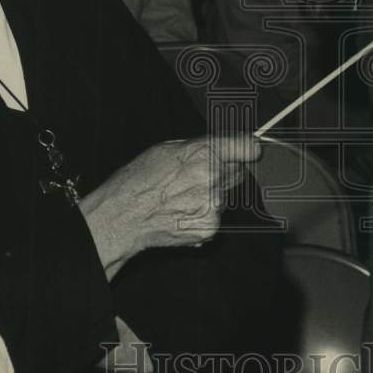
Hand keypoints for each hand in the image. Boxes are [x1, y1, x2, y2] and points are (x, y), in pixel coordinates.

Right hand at [78, 135, 260, 278]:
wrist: (123, 216)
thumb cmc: (140, 179)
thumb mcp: (168, 148)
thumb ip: (202, 147)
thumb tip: (228, 145)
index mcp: (204, 154)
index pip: (247, 148)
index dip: (248, 148)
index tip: (249, 150)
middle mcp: (213, 179)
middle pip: (238, 172)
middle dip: (224, 171)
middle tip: (198, 176)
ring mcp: (214, 206)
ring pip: (226, 196)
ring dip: (213, 195)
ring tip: (183, 197)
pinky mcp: (211, 228)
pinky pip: (217, 217)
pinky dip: (205, 215)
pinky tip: (183, 213)